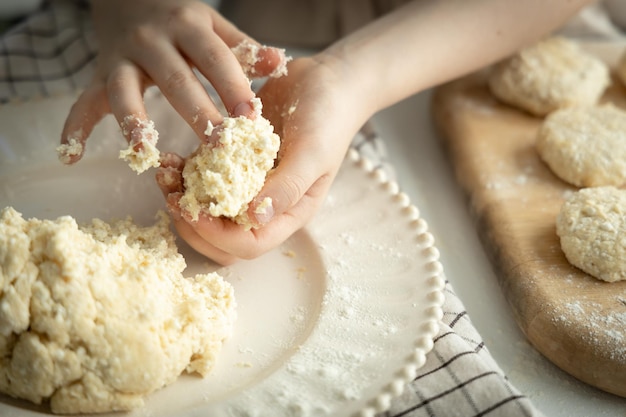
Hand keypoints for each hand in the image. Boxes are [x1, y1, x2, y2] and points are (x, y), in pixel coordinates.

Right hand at [59, 0, 285, 162]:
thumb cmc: (184, 22)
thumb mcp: (215, 27)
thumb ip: (244, 49)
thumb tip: (280, 63)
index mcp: (188, 27)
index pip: (214, 58)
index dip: (233, 85)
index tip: (252, 116)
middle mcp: (152, 42)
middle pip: (176, 80)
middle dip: (197, 113)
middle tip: (218, 145)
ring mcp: (122, 59)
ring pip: (123, 92)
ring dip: (133, 122)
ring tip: (142, 153)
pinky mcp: (99, 75)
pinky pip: (83, 102)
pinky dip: (73, 128)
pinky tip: (69, 156)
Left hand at [156, 54, 371, 264]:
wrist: (326, 80)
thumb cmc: (329, 118)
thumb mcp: (313, 153)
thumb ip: (287, 188)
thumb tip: (254, 219)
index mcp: (288, 212)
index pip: (250, 244)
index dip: (218, 235)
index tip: (196, 210)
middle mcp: (264, 205)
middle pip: (221, 238)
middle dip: (192, 224)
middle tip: (173, 198)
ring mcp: (246, 185)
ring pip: (206, 210)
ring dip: (182, 198)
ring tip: (165, 173)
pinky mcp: (230, 162)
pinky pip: (201, 178)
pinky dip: (181, 172)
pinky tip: (170, 156)